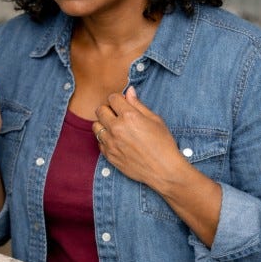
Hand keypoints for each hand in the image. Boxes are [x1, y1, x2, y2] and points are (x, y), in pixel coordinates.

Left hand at [94, 86, 221, 245]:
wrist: (164, 170)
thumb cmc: (163, 144)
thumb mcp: (155, 120)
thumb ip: (138, 104)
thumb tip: (129, 91)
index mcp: (129, 116)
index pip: (112, 98)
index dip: (118, 99)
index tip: (123, 104)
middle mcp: (116, 128)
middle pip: (100, 110)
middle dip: (108, 109)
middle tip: (118, 115)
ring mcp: (111, 142)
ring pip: (96, 125)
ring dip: (104, 124)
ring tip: (116, 128)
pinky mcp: (108, 155)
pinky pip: (99, 141)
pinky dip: (105, 139)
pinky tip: (117, 141)